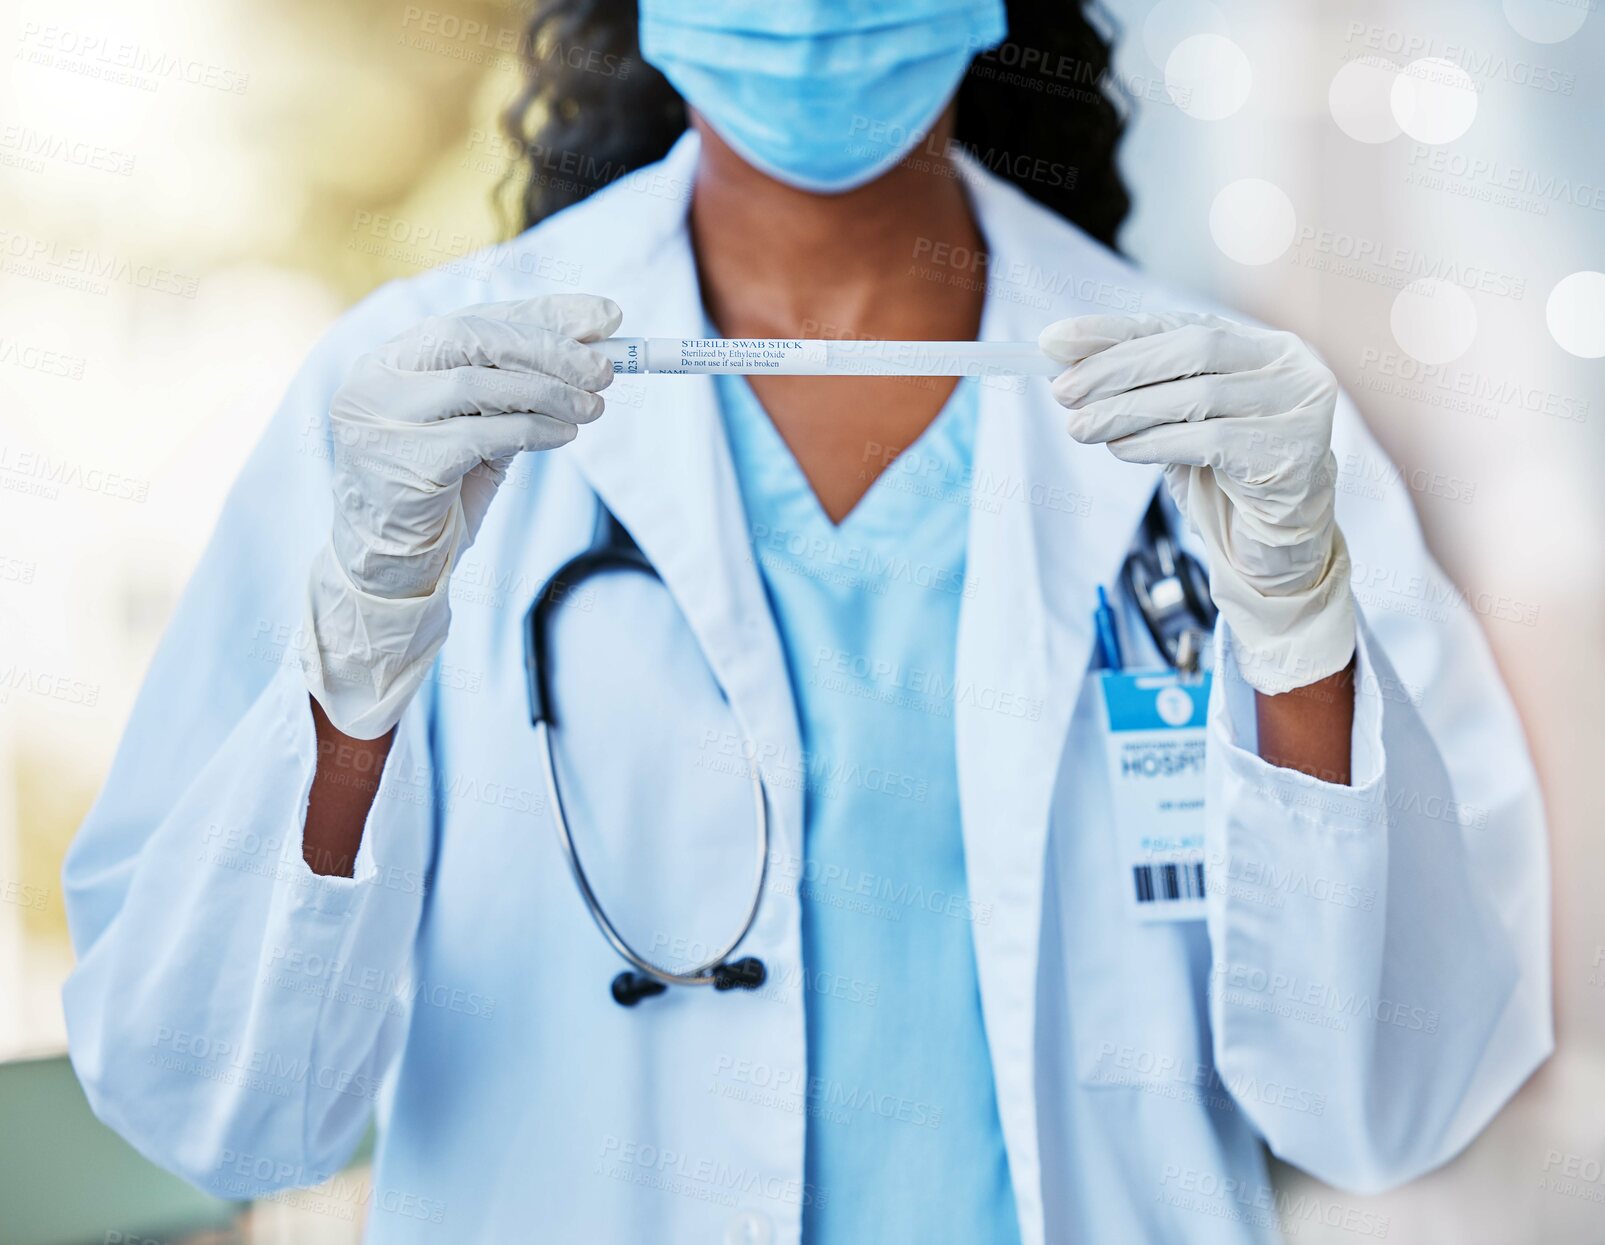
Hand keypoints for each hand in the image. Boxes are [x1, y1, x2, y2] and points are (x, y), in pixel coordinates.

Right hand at [304, 293, 621, 736]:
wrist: (394, 568)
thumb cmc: (443, 491)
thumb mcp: (484, 426)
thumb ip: (523, 383)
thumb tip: (598, 336)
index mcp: (393, 359)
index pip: (477, 317)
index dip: (544, 313)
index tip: (606, 317)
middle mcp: (376, 380)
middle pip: (471, 338)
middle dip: (547, 349)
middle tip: (604, 368)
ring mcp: (381, 420)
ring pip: (477, 383)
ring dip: (549, 392)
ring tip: (593, 408)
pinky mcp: (402, 464)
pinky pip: (480, 434)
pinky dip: (533, 430)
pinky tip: (566, 436)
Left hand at [1040, 311, 1353, 694]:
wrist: (1279, 535)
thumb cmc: (1224, 468)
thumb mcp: (1181, 419)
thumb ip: (1140, 384)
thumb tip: (1061, 353)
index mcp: (1261, 344)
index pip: (1177, 324)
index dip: (1114, 331)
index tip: (1055, 341)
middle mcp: (1290, 365)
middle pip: (1191, 351)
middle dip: (1117, 370)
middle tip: (1062, 392)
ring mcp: (1299, 406)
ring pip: (1198, 397)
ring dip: (1127, 411)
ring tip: (1081, 428)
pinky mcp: (1293, 452)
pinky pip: (1211, 440)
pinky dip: (1156, 443)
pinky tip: (1120, 450)